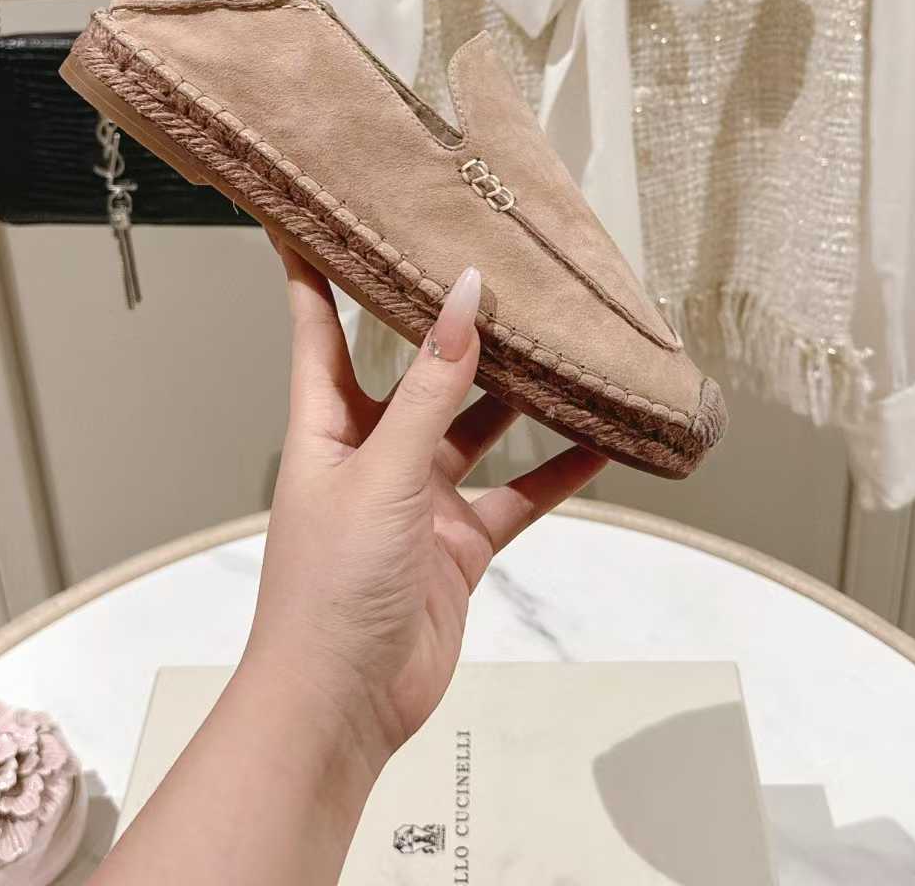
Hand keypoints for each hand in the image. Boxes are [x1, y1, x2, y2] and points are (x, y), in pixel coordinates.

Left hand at [244, 233, 608, 773]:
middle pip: (414, 367)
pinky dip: (556, 472)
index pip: (316, 324)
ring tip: (561, 340)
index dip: (314, 267)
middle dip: (448, 321)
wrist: (341, 706)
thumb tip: (463, 297)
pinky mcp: (457, 542)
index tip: (318, 209)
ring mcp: (417, 497)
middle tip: (491, 262)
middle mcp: (371, 449)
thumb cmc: (329, 589)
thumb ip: (431, 386)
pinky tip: (600, 442)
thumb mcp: (383, 472)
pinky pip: (516, 495)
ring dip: (516, 393)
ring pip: (475, 426)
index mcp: (325, 423)